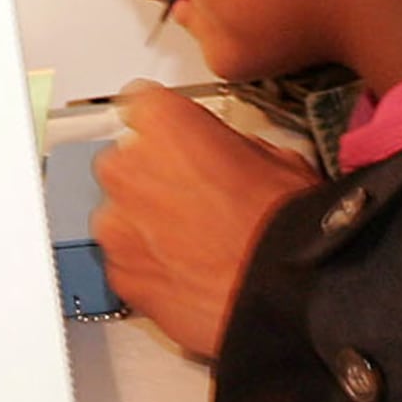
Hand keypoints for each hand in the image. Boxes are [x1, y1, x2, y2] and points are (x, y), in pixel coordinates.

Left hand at [92, 81, 318, 360]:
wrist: (284, 297)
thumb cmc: (284, 229)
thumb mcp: (276, 158)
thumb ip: (230, 146)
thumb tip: (228, 157)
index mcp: (164, 123)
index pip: (142, 104)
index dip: (167, 126)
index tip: (177, 139)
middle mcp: (128, 167)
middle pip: (128, 161)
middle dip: (156, 177)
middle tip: (199, 199)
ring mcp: (117, 224)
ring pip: (122, 214)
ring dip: (149, 224)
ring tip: (198, 243)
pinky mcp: (117, 273)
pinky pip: (125, 259)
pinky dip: (148, 264)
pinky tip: (188, 271)